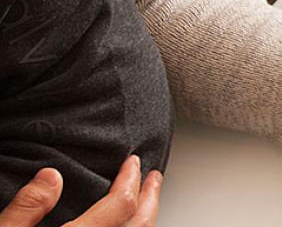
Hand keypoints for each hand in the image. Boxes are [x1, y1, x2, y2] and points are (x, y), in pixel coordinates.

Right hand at [0, 157, 162, 226]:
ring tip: (147, 199)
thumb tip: (51, 175)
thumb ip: (27, 208)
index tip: (132, 161)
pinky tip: (126, 224)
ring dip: (146, 216)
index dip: (130, 180)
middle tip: (154, 177)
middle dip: (150, 197)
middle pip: (141, 223)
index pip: (121, 205)